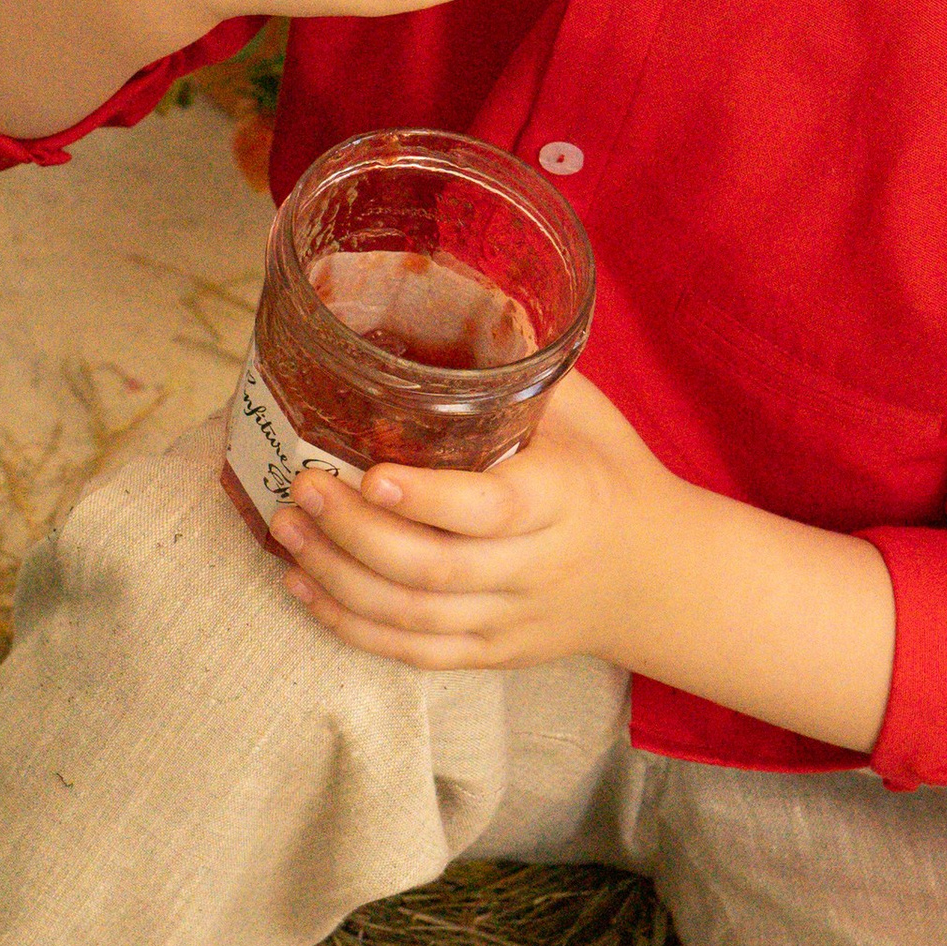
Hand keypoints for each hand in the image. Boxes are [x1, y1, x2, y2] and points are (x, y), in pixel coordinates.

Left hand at [265, 369, 665, 670]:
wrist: (658, 575)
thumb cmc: (608, 472)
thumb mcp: (586, 412)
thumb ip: (523, 371)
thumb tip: (455, 293)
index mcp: (563, 500)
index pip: (490, 510)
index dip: (426, 499)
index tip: (370, 472)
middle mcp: (537, 567)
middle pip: (436, 568)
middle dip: (355, 532)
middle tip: (303, 488)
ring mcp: (512, 616)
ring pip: (415, 616)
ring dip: (339, 576)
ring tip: (288, 530)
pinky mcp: (493, 651)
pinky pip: (416, 652)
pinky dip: (353, 626)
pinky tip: (304, 587)